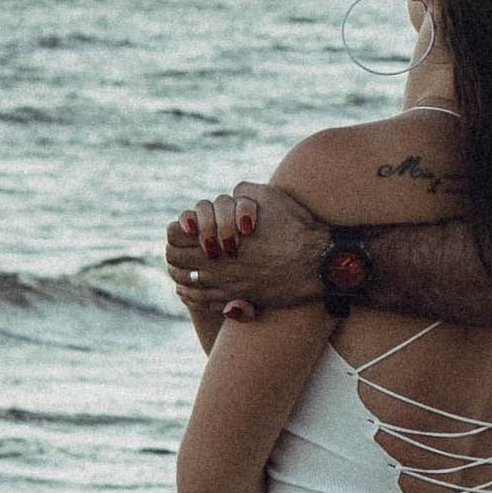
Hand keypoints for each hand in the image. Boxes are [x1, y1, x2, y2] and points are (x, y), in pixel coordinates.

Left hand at [164, 179, 327, 313]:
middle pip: (175, 259)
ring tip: (192, 267)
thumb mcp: (268, 197)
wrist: (316, 261)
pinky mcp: (238, 297)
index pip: (175, 235)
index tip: (187, 228)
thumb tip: (230, 194)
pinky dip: (196, 293)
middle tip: (187, 246)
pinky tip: (203, 286)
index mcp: (217, 234)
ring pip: (186, 281)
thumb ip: (242, 193)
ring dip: (184, 274)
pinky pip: (203, 300)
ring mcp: (225, 283)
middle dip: (177, 250)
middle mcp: (215, 262)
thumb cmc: (295, 227)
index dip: (177, 230)